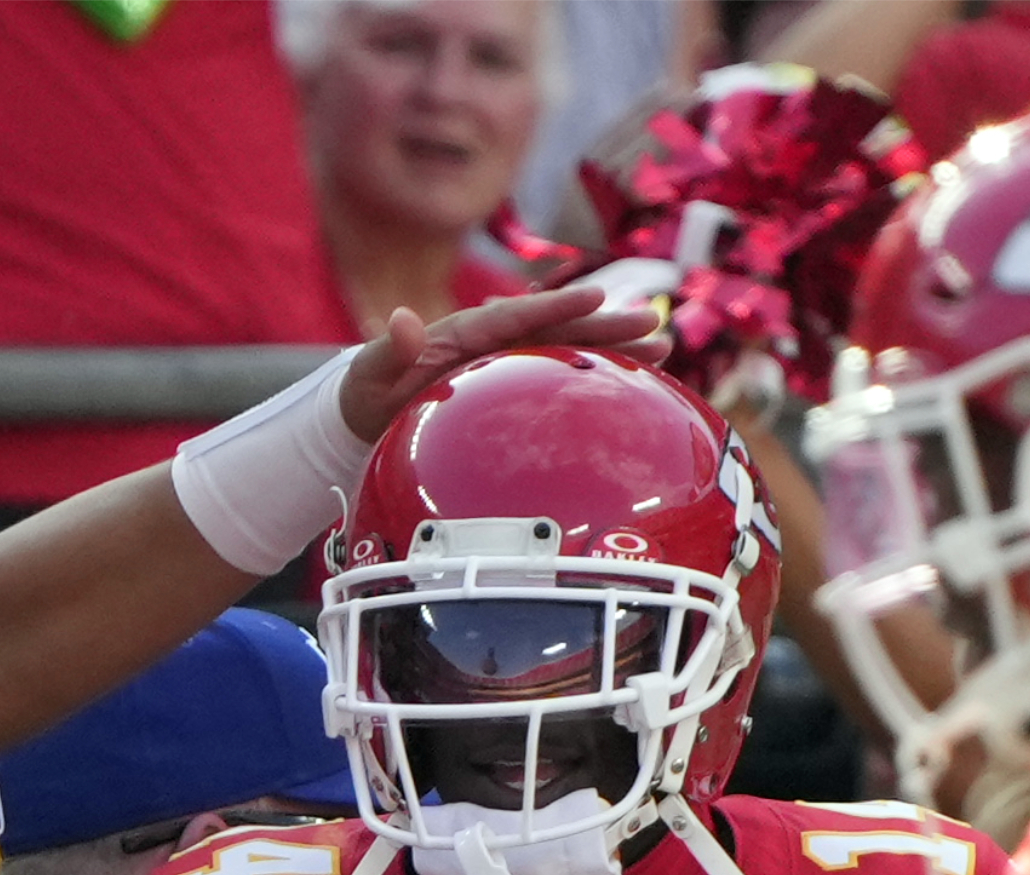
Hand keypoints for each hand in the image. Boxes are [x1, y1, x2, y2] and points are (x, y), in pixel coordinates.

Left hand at [339, 284, 669, 439]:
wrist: (366, 420)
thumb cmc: (367, 397)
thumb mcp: (368, 375)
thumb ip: (387, 350)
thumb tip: (403, 319)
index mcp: (465, 333)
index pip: (517, 316)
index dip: (556, 307)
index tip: (594, 299)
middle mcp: (495, 342)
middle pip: (558, 329)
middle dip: (606, 325)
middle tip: (654, 324)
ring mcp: (509, 363)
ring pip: (570, 349)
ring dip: (615, 348)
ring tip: (663, 348)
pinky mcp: (516, 385)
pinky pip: (563, 376)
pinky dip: (599, 375)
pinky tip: (638, 384)